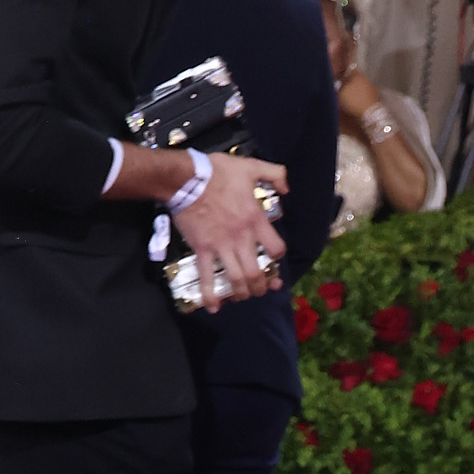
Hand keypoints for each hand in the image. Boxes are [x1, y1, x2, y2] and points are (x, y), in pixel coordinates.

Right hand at [174, 151, 285, 312]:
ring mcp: (221, 246)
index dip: (278, 257)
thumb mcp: (252, 166)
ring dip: (241, 293)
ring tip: (242, 297)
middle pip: (257, 272)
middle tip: (261, 290)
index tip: (275, 259)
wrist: (186, 180)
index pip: (276, 248)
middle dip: (261, 286)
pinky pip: (207, 276)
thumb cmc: (219, 172)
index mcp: (256, 219)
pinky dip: (210, 295)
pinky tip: (214, 307)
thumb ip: (275, 174)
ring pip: (236, 279)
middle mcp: (241, 238)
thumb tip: (287, 188)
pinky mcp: (202, 250)